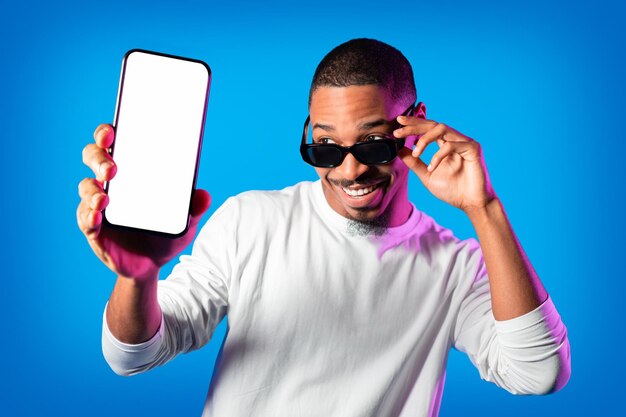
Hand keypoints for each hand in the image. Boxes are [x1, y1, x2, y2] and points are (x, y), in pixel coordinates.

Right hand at [77, 124, 210, 279]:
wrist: (152, 264)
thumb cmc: (165, 232)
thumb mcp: (185, 220)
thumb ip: (194, 207)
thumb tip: (204, 195)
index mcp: (131, 171)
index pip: (114, 143)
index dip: (107, 133)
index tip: (111, 132)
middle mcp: (110, 182)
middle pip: (93, 158)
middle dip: (98, 158)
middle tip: (112, 168)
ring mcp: (99, 204)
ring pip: (86, 187)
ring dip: (92, 190)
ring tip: (105, 198)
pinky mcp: (93, 228)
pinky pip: (85, 218)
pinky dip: (89, 215)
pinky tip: (97, 215)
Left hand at [394, 116, 495, 212]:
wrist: (470, 204)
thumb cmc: (452, 191)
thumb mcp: (427, 175)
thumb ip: (415, 163)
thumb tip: (400, 150)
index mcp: (445, 144)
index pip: (428, 128)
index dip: (414, 123)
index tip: (398, 122)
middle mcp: (455, 140)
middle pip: (433, 124)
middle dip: (414, 126)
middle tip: (399, 131)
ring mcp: (465, 143)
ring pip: (442, 129)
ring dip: (424, 139)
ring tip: (415, 153)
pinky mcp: (473, 149)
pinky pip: (451, 145)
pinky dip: (437, 156)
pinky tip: (431, 168)